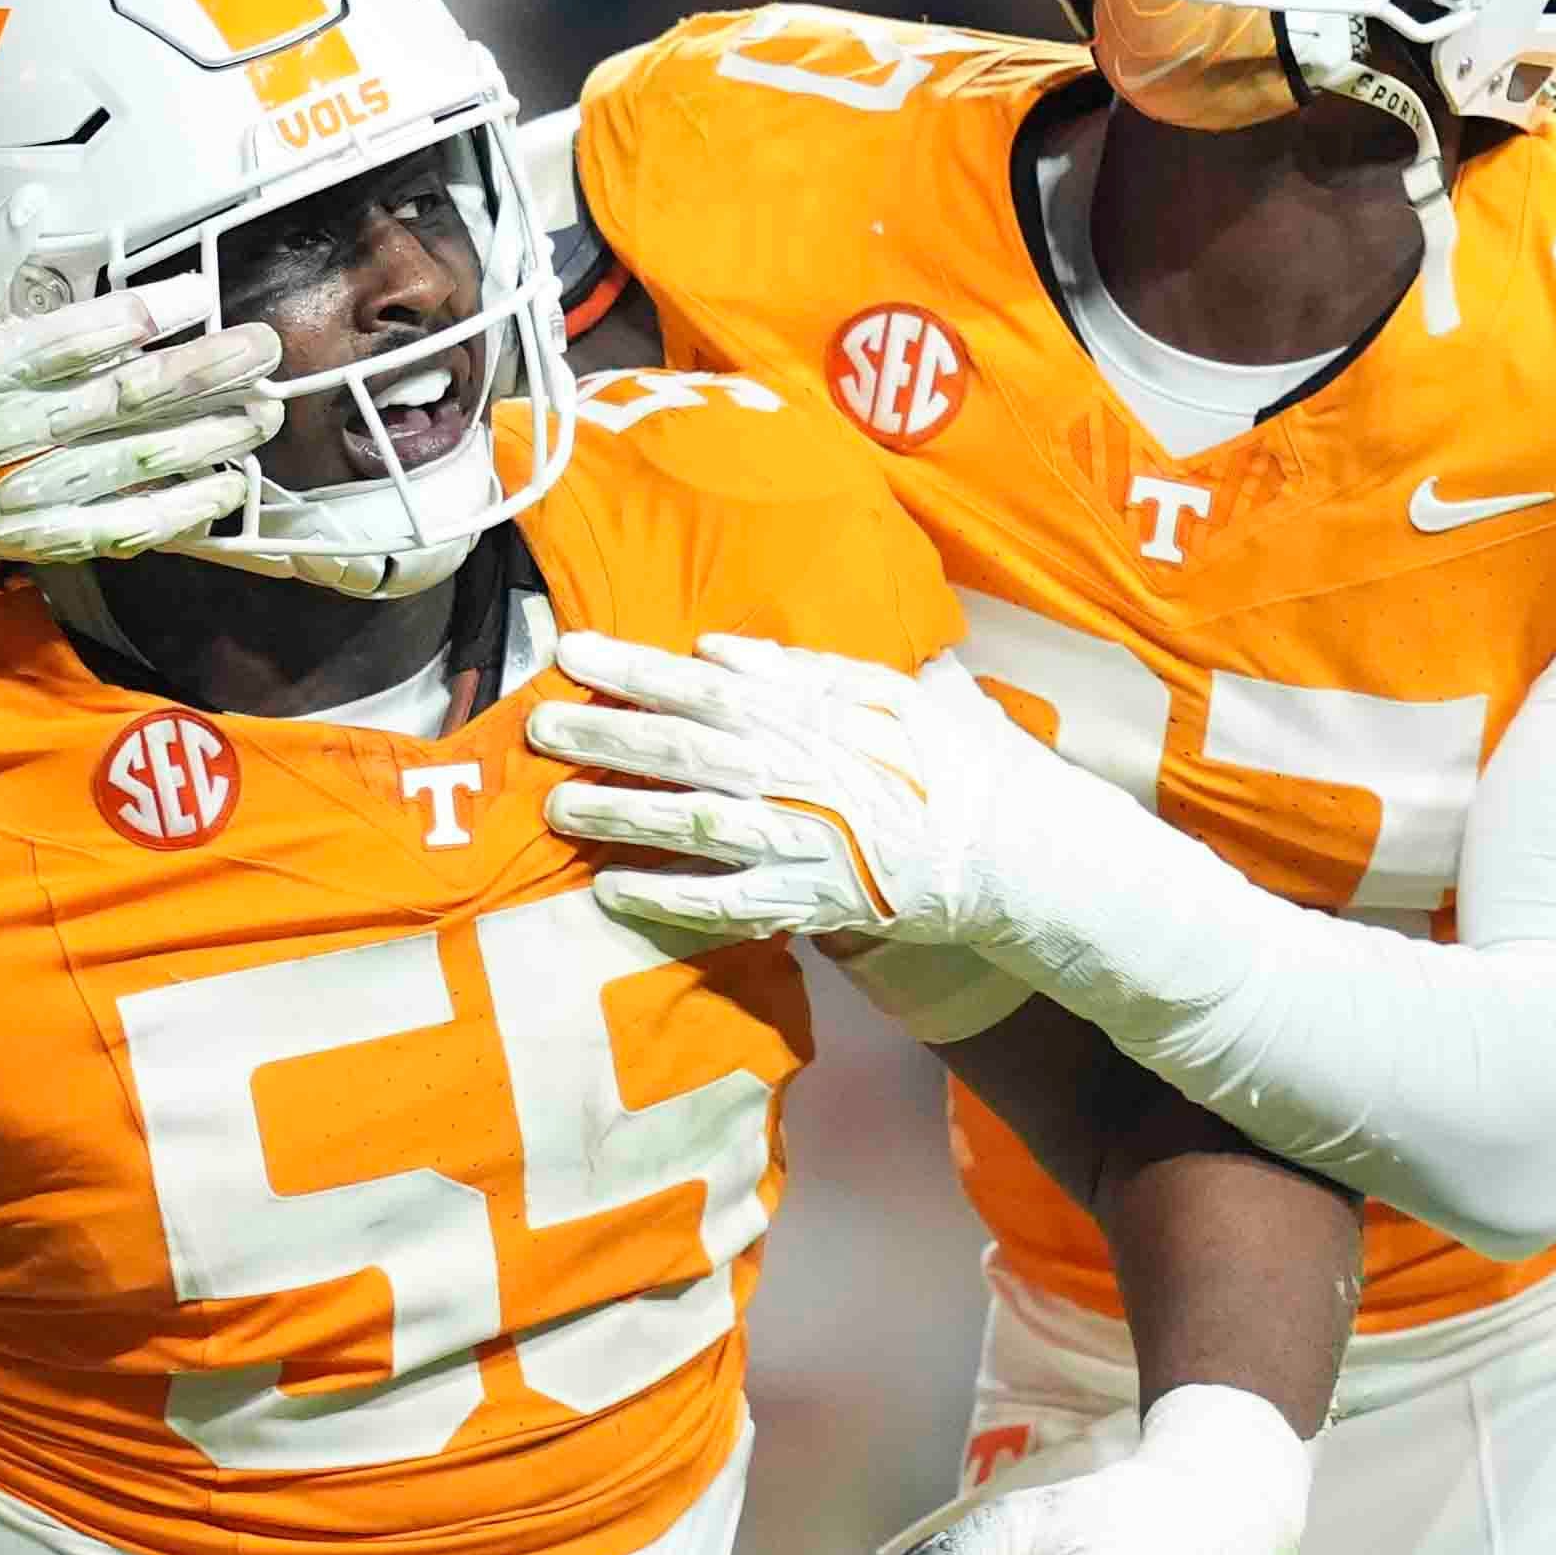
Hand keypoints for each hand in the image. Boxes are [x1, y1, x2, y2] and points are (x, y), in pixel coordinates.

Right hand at [0, 189, 284, 587]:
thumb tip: (34, 202)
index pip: (69, 339)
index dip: (139, 315)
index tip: (199, 292)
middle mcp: (3, 434)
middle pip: (119, 399)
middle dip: (201, 371)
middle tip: (261, 347)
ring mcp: (24, 492)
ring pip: (133, 461)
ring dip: (207, 437)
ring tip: (264, 411)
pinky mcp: (43, 535)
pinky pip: (121, 525)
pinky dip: (179, 509)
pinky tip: (228, 484)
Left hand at [530, 632, 1053, 942]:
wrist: (1016, 848)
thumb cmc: (956, 759)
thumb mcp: (892, 688)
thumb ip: (802, 667)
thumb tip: (717, 649)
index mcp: (815, 715)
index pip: (707, 686)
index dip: (635, 669)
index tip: (573, 653)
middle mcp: (798, 774)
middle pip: (686, 751)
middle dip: (606, 736)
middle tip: (540, 726)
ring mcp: (801, 843)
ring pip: (695, 824)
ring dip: (621, 814)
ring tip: (557, 806)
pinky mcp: (807, 902)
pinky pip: (725, 904)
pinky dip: (667, 898)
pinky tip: (609, 891)